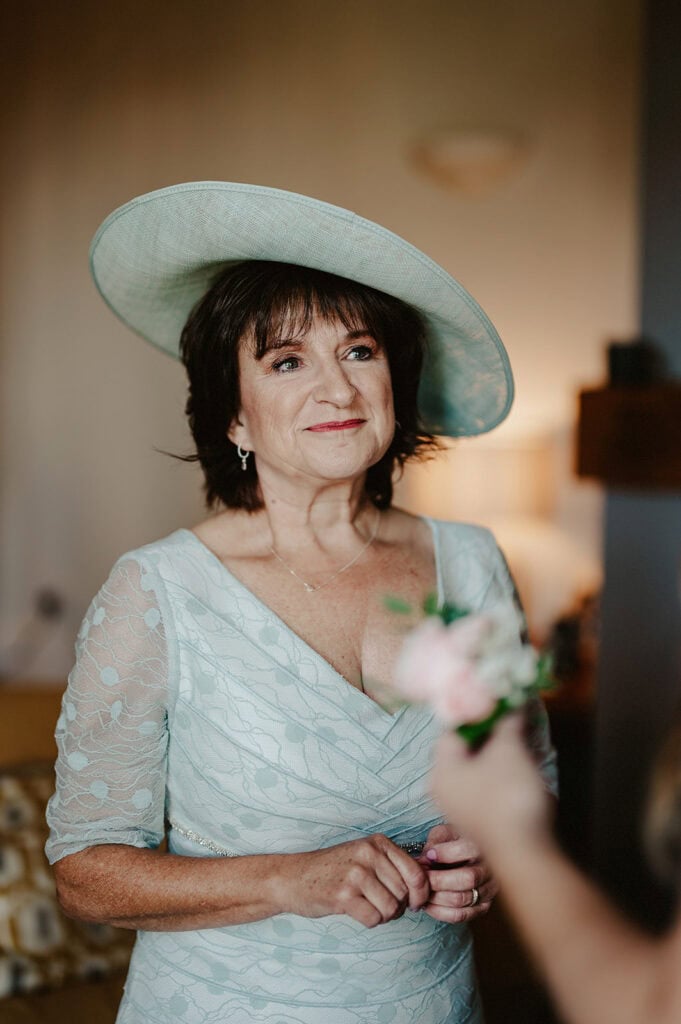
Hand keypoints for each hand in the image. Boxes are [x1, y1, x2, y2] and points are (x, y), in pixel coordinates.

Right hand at [277, 834, 430, 928]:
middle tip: (380, 904)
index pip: (417, 872)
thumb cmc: (333, 869)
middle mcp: (368, 854)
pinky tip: (356, 912)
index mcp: (377, 842)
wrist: (293, 877)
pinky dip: (369, 922)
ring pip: (392, 908)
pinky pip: (374, 919)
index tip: (416, 904)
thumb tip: (426, 885)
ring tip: (367, 907)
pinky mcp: (343, 895)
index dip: (422, 894)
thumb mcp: (364, 855)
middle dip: (399, 906)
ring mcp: (355, 874)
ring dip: (383, 915)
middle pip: (405, 893)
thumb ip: (392, 864)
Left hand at [417, 824, 496, 922]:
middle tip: (420, 879)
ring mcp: (488, 890)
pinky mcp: (483, 907)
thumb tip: (427, 858)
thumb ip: (436, 841)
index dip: (445, 854)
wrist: (466, 857)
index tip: (428, 855)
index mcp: (482, 846)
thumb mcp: (444, 833)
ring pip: (462, 899)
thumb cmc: (452, 842)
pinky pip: (461, 915)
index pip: (468, 850)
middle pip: (467, 879)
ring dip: (437, 897)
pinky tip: (428, 904)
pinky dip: (440, 912)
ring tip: (421, 892)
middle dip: (438, 880)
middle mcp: (489, 869)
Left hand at [430, 714, 552, 855]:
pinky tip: (524, 763)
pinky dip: (504, 769)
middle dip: (491, 730)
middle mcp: (445, 789)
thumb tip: (511, 704)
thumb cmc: (509, 796)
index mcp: (441, 770)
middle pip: (465, 748)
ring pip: (479, 766)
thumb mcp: (509, 749)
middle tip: (512, 716)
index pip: (451, 728)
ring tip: (522, 735)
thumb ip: (507, 722)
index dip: (475, 712)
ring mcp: (463, 806)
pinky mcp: (482, 819)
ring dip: (501, 749)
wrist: (526, 853)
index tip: (496, 702)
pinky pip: (488, 784)